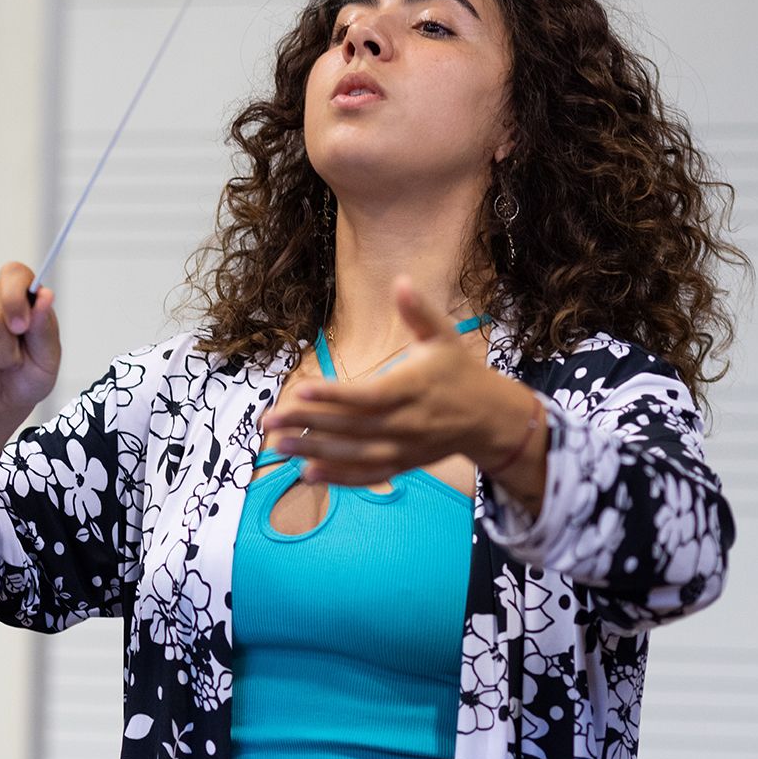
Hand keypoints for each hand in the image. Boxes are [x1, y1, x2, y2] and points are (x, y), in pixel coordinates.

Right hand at [0, 261, 60, 426]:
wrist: (2, 401)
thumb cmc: (29, 375)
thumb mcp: (47, 358)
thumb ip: (44, 327)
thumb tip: (45, 296)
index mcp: (21, 295)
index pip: (13, 273)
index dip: (14, 298)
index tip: (20, 327)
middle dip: (4, 351)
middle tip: (13, 363)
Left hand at [263, 277, 537, 487]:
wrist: (489, 418)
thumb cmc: (459, 371)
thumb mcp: (443, 336)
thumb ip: (419, 311)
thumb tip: (401, 281)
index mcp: (412, 388)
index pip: (368, 395)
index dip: (334, 394)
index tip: (300, 388)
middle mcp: (406, 423)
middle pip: (351, 426)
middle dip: (307, 423)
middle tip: (268, 420)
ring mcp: (403, 448)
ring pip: (353, 454)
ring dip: (313, 452)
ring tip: (276, 446)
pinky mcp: (402, 464)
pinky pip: (367, 475)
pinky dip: (338, 477)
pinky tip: (307, 474)